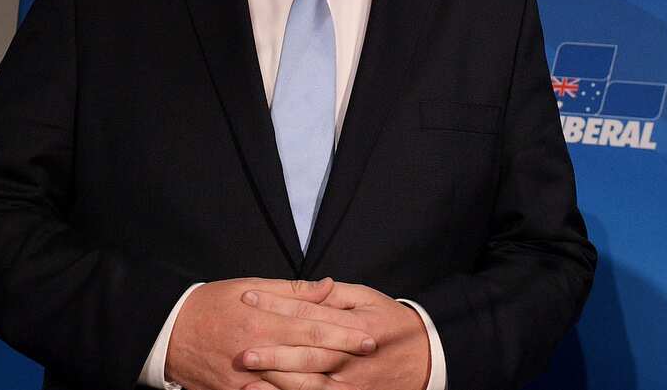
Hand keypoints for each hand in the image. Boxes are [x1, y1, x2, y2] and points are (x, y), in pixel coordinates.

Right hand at [165, 277, 377, 389]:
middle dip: (343, 356)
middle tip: (370, 355)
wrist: (169, 332)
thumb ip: (292, 290)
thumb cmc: (212, 305)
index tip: (368, 335)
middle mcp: (259, 348)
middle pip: (310, 356)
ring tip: (351, 380)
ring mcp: (248, 376)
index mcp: (263, 319)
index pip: (313, 326)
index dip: (344, 332)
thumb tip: (328, 286)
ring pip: (294, 383)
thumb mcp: (250, 286)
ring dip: (324, 381)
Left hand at [239, 281, 429, 389]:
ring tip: (246, 371)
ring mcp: (349, 384)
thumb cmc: (391, 323)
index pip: (308, 314)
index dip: (276, 306)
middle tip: (240, 347)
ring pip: (307, 382)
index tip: (248, 298)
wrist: (425, 358)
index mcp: (354, 326)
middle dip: (271, 349)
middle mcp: (351, 358)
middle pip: (306, 353)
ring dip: (275, 378)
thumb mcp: (367, 300)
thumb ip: (335, 297)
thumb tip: (312, 286)